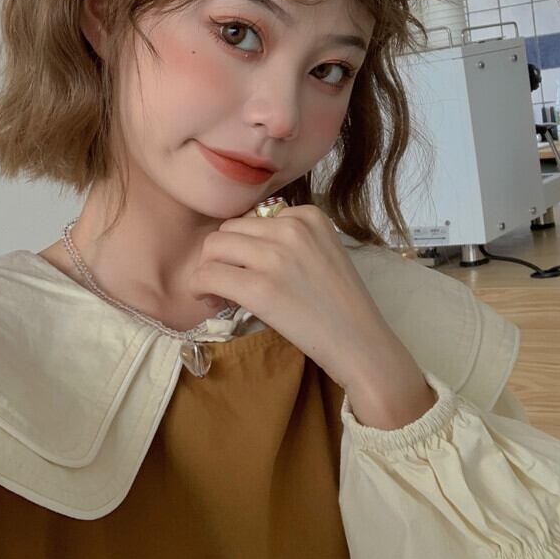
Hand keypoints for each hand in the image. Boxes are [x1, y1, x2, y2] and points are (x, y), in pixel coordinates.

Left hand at [187, 203, 417, 392]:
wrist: (361, 343)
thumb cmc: (340, 305)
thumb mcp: (321, 252)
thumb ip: (287, 238)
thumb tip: (236, 243)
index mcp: (308, 215)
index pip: (252, 217)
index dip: (243, 245)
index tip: (249, 270)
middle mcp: (291, 227)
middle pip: (228, 229)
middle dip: (221, 256)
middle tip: (227, 284)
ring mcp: (275, 256)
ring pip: (212, 247)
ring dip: (207, 270)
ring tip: (220, 294)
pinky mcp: (260, 288)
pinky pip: (207, 275)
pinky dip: (198, 288)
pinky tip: (211, 302)